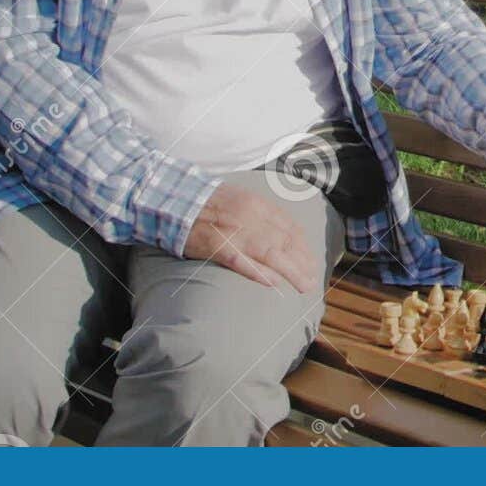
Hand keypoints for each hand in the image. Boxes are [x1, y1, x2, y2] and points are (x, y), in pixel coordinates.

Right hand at [184, 183, 320, 293]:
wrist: (173, 199)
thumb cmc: (205, 201)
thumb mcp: (240, 198)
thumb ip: (260, 214)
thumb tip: (282, 232)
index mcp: (256, 204)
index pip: (289, 226)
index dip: (304, 246)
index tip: (311, 261)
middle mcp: (250, 216)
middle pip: (285, 242)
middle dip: (303, 262)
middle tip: (312, 280)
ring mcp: (235, 232)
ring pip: (271, 253)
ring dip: (291, 272)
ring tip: (303, 286)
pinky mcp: (217, 247)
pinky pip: (242, 262)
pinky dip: (259, 273)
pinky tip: (274, 284)